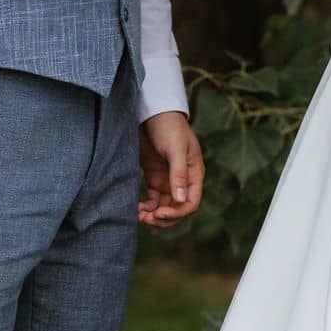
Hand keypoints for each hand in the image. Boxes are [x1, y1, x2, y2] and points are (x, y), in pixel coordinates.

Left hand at [138, 111, 203, 227]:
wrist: (152, 112)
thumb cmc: (169, 126)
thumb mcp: (175, 149)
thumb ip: (178, 174)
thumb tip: (181, 200)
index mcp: (194, 174)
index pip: (191, 202)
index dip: (178, 212)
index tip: (160, 213)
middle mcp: (183, 180)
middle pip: (177, 209)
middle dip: (164, 217)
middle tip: (147, 218)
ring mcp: (168, 180)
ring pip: (165, 207)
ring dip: (154, 215)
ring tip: (139, 215)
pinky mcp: (154, 178)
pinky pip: (153, 200)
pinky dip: (147, 207)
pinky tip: (137, 209)